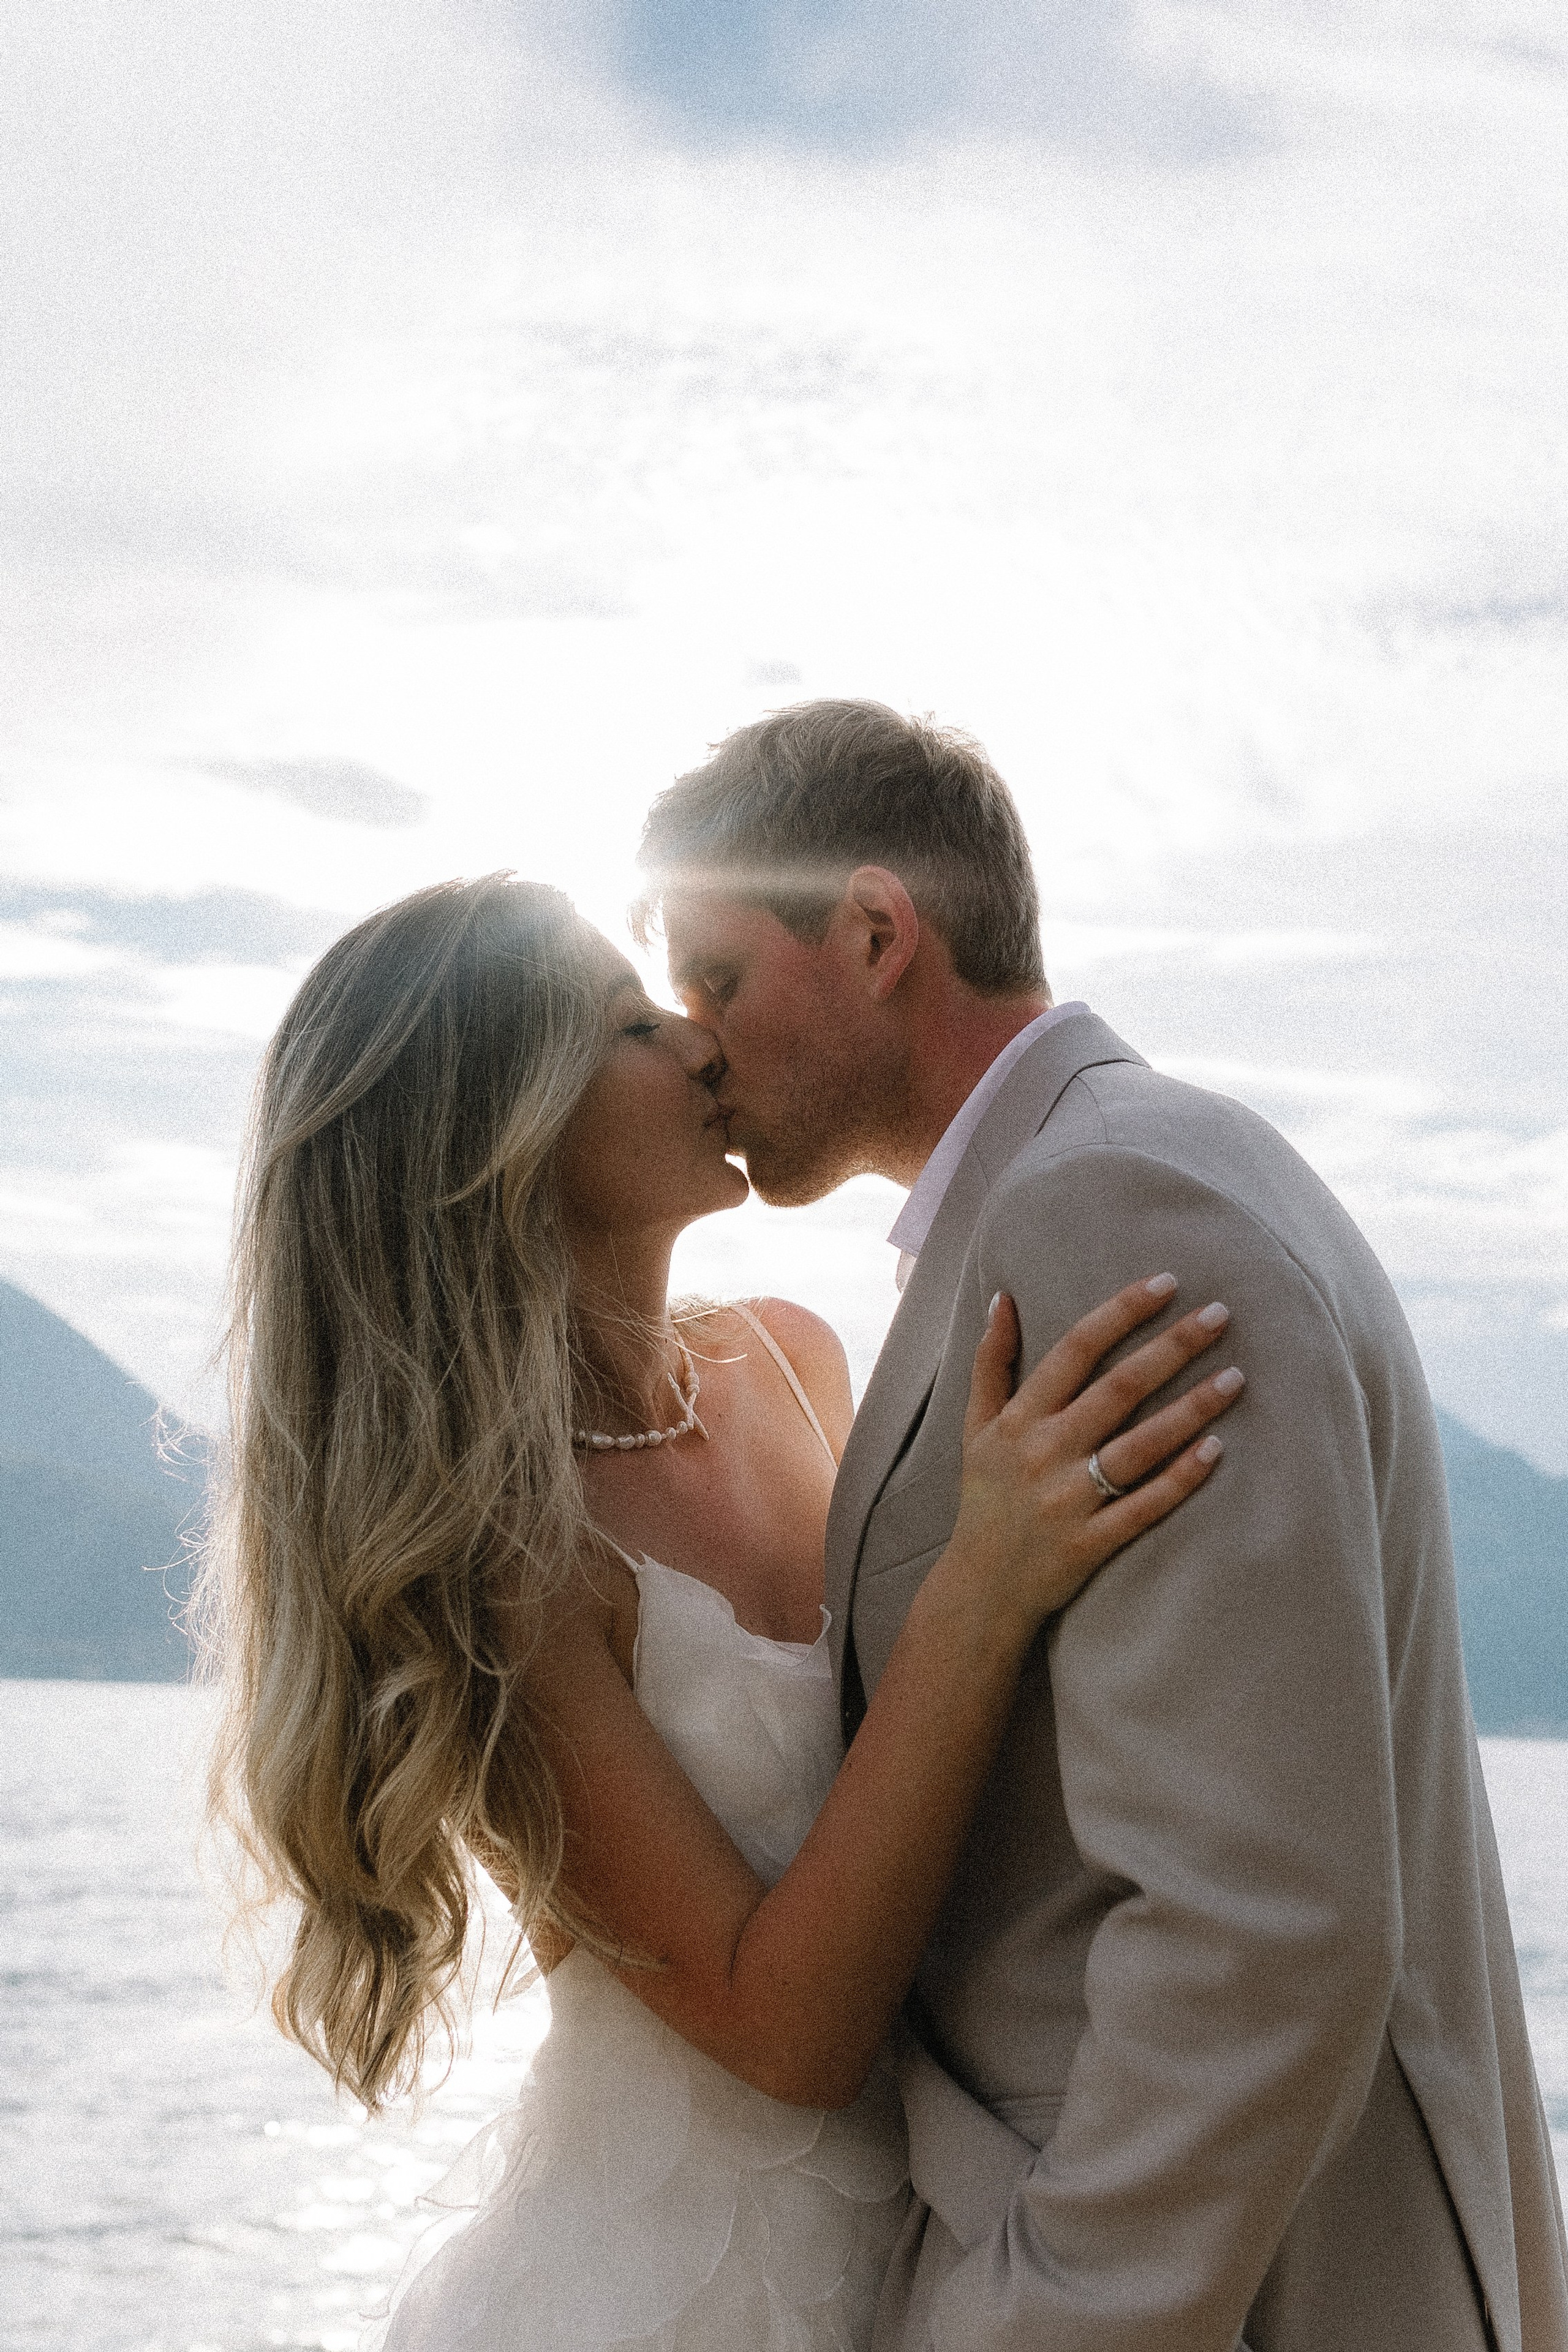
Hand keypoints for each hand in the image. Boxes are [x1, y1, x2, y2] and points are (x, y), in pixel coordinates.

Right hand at [943, 1275, 1240, 1646]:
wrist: (981, 1588)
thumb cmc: (985, 1498)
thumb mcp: (974, 1427)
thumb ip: (989, 1362)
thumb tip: (1001, 1298)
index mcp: (1019, 1418)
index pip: (1075, 1349)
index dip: (1121, 1312)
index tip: (1166, 1284)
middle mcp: (1045, 1452)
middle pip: (1118, 1388)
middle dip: (1172, 1347)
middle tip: (1221, 1314)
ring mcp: (1070, 1499)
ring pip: (1141, 1444)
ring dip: (1192, 1408)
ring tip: (1237, 1376)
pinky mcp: (1092, 1542)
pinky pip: (1145, 1505)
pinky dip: (1180, 1477)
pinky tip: (1216, 1450)